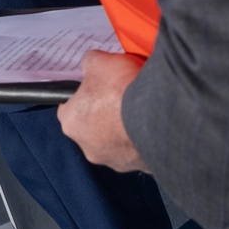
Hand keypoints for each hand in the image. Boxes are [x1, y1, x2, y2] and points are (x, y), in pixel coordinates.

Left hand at [57, 50, 148, 171]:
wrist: (158, 114)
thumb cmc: (121, 90)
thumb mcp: (97, 61)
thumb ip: (89, 63)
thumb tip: (92, 64)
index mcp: (71, 123)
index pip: (69, 107)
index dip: (83, 94)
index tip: (96, 86)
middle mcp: (89, 148)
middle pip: (93, 125)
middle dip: (104, 111)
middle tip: (119, 95)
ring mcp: (115, 161)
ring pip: (116, 140)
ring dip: (124, 127)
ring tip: (138, 108)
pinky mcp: (139, 167)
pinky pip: (137, 149)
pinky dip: (142, 137)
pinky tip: (150, 121)